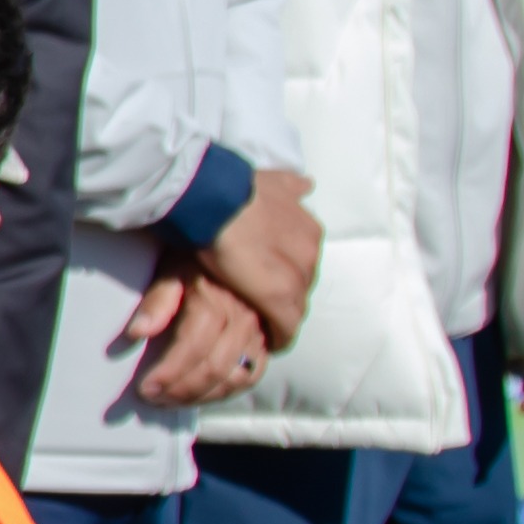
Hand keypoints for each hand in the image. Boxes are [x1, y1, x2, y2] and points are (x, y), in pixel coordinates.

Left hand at [118, 270, 265, 409]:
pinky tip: (200, 395)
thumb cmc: (194, 263)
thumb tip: (136, 333)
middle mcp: (241, 319)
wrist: (233, 250)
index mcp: (214, 300)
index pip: (192, 347)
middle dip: (181, 390)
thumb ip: (156, 302)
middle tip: (154, 399)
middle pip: (214, 368)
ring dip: (201, 396)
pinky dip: (225, 392)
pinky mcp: (264, 343)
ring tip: (172, 401)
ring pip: (234, 378)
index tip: (145, 388)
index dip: (169, 373)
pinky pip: (250, 377)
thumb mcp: (170, 272)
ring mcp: (257, 333)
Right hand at [192, 172, 320, 336]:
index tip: (270, 278)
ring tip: (262, 322)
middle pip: (301, 283)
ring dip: (281, 313)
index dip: (285, 271)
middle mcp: (310, 252)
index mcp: (308, 228)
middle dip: (285, 290)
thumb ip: (291, 187)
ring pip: (296, 305)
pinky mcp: (279, 300)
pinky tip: (269, 342)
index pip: (302, 260)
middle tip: (259, 297)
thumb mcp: (273, 181)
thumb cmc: (232, 188)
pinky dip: (279, 336)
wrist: (214, 199)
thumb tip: (307, 184)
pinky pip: (286, 327)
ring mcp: (296, 277)